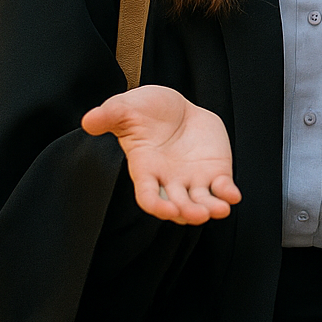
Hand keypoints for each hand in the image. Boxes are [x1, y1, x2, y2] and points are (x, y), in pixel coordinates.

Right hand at [81, 84, 240, 225]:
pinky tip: (233, 196)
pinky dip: (227, 193)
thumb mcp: (125, 106)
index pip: (147, 195)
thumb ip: (108, 114)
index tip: (167, 210)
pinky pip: (221, 187)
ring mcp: (192, 178)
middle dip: (187, 211)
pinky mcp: (214, 171)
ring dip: (209, 208)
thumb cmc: (146, 109)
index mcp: (145, 169)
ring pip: (200, 202)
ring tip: (220, 210)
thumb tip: (88, 121)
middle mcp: (169, 180)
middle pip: (177, 204)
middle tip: (197, 215)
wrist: (176, 107)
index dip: (156, 205)